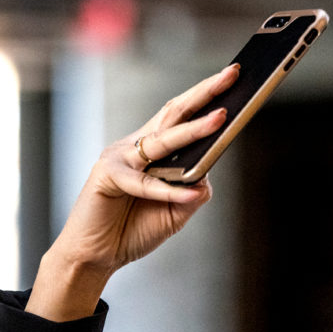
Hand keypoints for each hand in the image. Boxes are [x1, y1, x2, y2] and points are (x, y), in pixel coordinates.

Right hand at [26, 64, 237, 320]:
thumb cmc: (134, 230)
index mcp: (154, 149)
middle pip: (175, 112)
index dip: (208, 97)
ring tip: (221, 118)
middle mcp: (137, 146)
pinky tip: (187, 195)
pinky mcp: (107, 176)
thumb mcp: (176, 212)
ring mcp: (120, 157)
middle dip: (205, 92)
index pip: (184, 115)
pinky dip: (166, 191)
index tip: (236, 81)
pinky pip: (143, 181)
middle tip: (232, 74)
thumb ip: (193, 192)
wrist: (96, 257)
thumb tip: (207, 176)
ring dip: (193, 129)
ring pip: (162, 139)